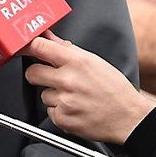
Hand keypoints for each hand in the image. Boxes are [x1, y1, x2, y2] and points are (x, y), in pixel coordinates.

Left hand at [23, 32, 155, 143]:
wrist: (130, 118)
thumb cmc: (114, 89)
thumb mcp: (94, 61)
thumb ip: (67, 49)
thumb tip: (48, 36)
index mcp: (76, 62)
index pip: (39, 47)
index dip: (29, 47)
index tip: (25, 49)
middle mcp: (68, 81)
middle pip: (32, 72)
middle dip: (38, 74)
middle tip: (52, 78)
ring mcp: (64, 101)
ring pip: (43, 94)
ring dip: (53, 95)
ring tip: (74, 97)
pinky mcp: (63, 119)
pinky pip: (49, 111)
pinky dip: (59, 111)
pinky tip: (75, 109)